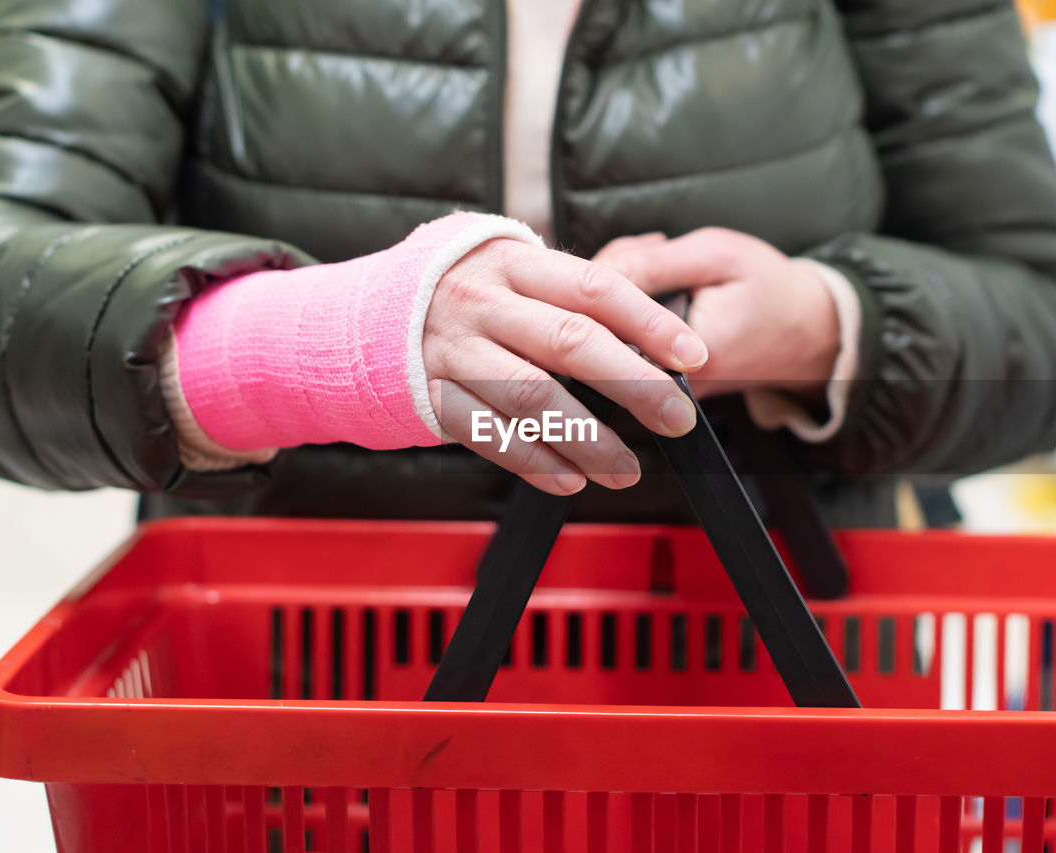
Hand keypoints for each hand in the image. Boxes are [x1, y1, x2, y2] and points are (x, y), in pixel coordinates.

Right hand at [423, 238, 708, 494]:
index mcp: (512, 262)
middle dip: (634, 385)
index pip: (595, 288)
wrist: (361, 319)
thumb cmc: (462, 296)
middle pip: (571, 342)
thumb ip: (571, 296)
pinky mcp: (430, 395)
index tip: (694, 356)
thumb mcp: (510, 273)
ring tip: (627, 469)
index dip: (650, 323)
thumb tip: (657, 337)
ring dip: (589, 439)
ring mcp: (453, 349)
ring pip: (533, 397)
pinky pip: (490, 435)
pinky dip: (535, 462)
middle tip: (676, 419)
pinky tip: (571, 479)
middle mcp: (481, 301)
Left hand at [592, 228, 841, 398]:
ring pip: (608, 331)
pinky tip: (665, 286)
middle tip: (658, 252)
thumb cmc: (770, 289)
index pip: (602, 315)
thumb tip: (592, 271)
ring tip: (668, 265)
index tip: (647, 250)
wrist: (810, 333)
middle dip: (614, 278)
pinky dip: (635, 306)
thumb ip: (652, 263)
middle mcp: (662, 384)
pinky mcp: (659, 384)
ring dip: (625, 290)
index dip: (608, 271)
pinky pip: (625, 340)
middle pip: (598, 325)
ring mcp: (659, 389)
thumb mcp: (715, 256)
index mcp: (678, 357)